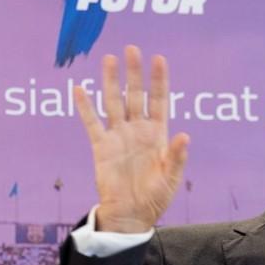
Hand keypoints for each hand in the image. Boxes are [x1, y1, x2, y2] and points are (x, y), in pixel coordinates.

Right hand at [74, 45, 189, 232]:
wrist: (131, 214)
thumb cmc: (155, 198)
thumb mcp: (171, 178)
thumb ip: (176, 157)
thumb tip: (184, 135)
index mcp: (157, 135)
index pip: (158, 101)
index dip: (159, 80)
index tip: (159, 59)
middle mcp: (137, 130)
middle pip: (135, 95)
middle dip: (134, 73)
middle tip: (132, 49)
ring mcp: (118, 136)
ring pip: (113, 102)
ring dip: (111, 82)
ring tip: (109, 59)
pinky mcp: (101, 147)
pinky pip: (92, 123)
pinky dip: (85, 107)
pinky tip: (79, 88)